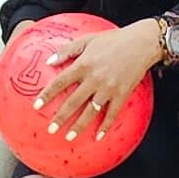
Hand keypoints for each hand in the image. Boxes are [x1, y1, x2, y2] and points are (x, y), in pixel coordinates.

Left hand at [40, 21, 165, 135]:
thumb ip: (67, 50)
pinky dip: (105, 126)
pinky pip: (112, 113)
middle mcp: (94, 78)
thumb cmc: (113, 40)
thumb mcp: (88, 39)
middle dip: (61, 117)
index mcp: (84, 64)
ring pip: (91, 111)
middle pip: (74, 101)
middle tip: (51, 129)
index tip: (36, 106)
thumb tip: (49, 61)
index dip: (47, 95)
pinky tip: (98, 136)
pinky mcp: (122, 94)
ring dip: (79, 126)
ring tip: (69, 137)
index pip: (61, 82)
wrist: (141, 43)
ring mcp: (109, 88)